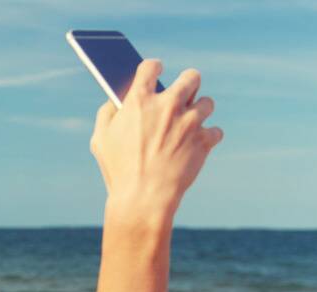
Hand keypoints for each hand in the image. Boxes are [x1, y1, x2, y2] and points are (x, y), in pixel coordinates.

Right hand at [90, 59, 223, 219]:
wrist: (143, 199)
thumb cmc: (119, 171)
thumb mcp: (100, 140)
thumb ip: (107, 114)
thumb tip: (117, 101)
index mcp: (139, 100)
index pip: (150, 66)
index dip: (153, 67)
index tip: (156, 69)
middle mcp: (168, 105)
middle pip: (191, 77)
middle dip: (189, 83)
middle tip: (184, 93)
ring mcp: (189, 122)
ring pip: (208, 103)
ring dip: (200, 111)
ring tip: (191, 122)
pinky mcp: (204, 141)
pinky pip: (216, 131)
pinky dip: (208, 138)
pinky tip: (198, 144)